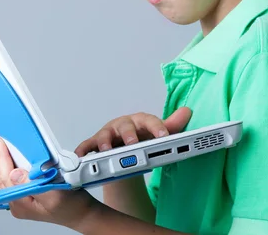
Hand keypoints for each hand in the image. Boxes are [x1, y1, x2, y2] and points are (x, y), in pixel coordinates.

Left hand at [0, 134, 98, 229]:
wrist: (82, 214)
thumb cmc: (72, 206)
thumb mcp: (54, 193)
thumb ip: (34, 183)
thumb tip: (15, 173)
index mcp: (22, 203)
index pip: (6, 177)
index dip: (1, 157)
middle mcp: (18, 203)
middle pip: (0, 176)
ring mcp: (20, 199)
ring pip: (2, 177)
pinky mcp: (25, 194)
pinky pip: (9, 178)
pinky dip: (4, 164)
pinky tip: (0, 158)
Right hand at [75, 107, 191, 156]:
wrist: (124, 144)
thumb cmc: (140, 135)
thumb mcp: (155, 132)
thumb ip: (171, 125)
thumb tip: (187, 111)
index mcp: (139, 121)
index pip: (149, 120)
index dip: (157, 127)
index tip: (164, 135)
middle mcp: (123, 125)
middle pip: (125, 126)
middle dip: (129, 134)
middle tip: (132, 143)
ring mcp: (108, 133)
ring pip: (105, 135)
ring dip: (105, 142)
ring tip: (106, 150)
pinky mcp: (95, 143)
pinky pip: (87, 145)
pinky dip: (83, 150)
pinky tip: (80, 155)